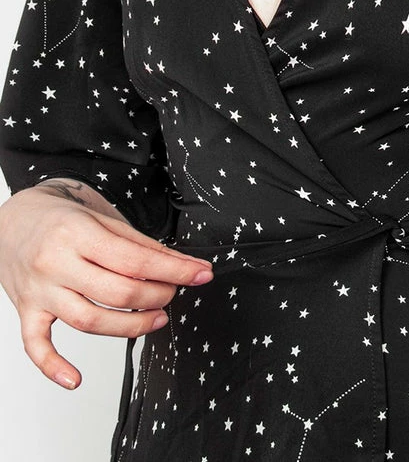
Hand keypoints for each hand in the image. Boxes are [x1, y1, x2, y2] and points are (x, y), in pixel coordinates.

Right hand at [0, 179, 213, 389]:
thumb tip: (179, 265)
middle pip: (116, 292)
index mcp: (78, 233)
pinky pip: (36, 346)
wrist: (13, 220)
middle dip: (155, 297)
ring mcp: (40, 290)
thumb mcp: (103, 218)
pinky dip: (53, 367)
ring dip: (128, 327)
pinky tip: (74, 380)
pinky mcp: (26, 311)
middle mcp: (56, 262)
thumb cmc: (62, 217)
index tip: (201, 274)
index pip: (135, 260)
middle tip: (173, 294)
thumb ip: (138, 244)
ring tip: (156, 320)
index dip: (174, 270)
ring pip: (87, 321)